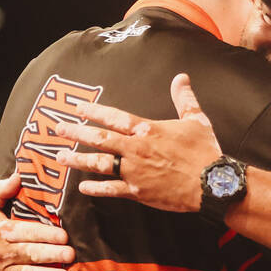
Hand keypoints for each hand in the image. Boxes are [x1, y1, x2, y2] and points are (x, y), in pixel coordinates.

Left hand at [55, 73, 221, 211]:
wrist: (212, 183)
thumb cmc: (205, 151)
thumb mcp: (196, 120)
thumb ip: (184, 98)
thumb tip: (181, 78)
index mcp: (147, 130)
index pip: (114, 117)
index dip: (94, 111)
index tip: (78, 108)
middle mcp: (135, 149)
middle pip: (98, 138)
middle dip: (75, 132)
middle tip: (57, 128)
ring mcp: (134, 171)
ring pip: (99, 163)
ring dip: (78, 159)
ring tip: (61, 156)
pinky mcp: (138, 192)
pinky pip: (111, 189)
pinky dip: (96, 189)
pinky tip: (82, 187)